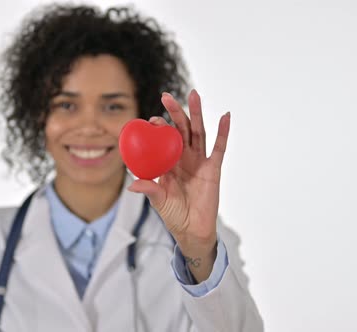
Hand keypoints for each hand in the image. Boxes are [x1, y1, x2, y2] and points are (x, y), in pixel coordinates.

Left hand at [127, 90, 229, 282]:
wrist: (192, 229)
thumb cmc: (173, 214)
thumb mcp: (159, 200)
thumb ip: (149, 190)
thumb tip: (131, 185)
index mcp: (168, 162)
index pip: (164, 139)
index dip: (160, 126)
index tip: (152, 119)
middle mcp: (184, 157)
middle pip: (181, 129)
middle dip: (175, 112)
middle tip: (167, 96)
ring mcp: (200, 161)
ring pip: (199, 132)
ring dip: (197, 113)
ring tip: (194, 95)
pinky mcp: (214, 168)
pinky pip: (219, 147)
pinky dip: (223, 132)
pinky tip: (225, 116)